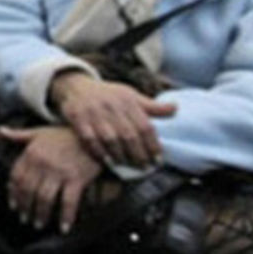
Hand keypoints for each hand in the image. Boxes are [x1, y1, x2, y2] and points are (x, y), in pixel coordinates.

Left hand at [1, 125, 102, 234]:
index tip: (13, 205)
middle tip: (25, 218)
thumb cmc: (64, 134)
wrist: (92, 134)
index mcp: (31, 153)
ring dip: (40, 214)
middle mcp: (42, 163)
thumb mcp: (39, 132)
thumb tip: (0, 131)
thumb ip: (18, 134)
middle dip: (25, 207)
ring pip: (44, 199)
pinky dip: (65, 217)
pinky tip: (63, 227)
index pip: (16, 177)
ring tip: (38, 224)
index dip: (13, 194)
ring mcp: (59, 172)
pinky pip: (68, 202)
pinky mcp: (77, 179)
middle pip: (28, 191)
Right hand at [50, 71, 176, 167]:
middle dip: (139, 154)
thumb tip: (176, 109)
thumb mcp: (130, 96)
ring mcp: (93, 112)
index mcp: (127, 100)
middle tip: (145, 167)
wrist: (76, 87)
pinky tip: (108, 161)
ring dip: (121, 155)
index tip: (158, 159)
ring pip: (110, 139)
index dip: (153, 144)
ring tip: (128, 166)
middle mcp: (111, 105)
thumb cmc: (109, 95)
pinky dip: (100, 152)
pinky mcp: (78, 118)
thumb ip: (152, 106)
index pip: (144, 125)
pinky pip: (90, 140)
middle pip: (129, 135)